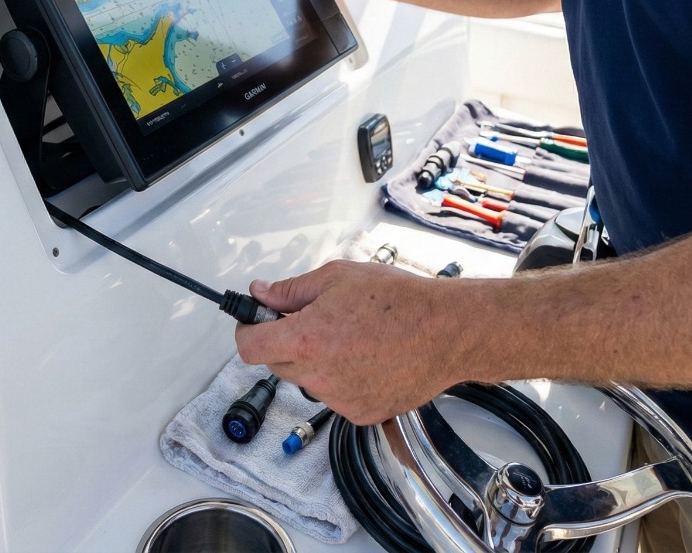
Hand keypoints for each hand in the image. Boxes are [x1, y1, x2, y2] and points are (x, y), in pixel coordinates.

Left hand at [234, 260, 462, 423]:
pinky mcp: (359, 414)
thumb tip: (261, 293)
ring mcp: (338, 399)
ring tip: (349, 335)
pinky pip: (334, 394)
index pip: (250, 348)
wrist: (444, 331)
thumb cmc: (397, 299)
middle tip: (311, 318)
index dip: (247, 331)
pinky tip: (365, 356)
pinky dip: (340, 377)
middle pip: (277, 362)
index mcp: (305, 338)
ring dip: (314, 360)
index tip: (252, 322)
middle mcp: (317, 375)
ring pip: (306, 379)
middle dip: (284, 340)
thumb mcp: (337, 277)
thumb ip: (291, 290)